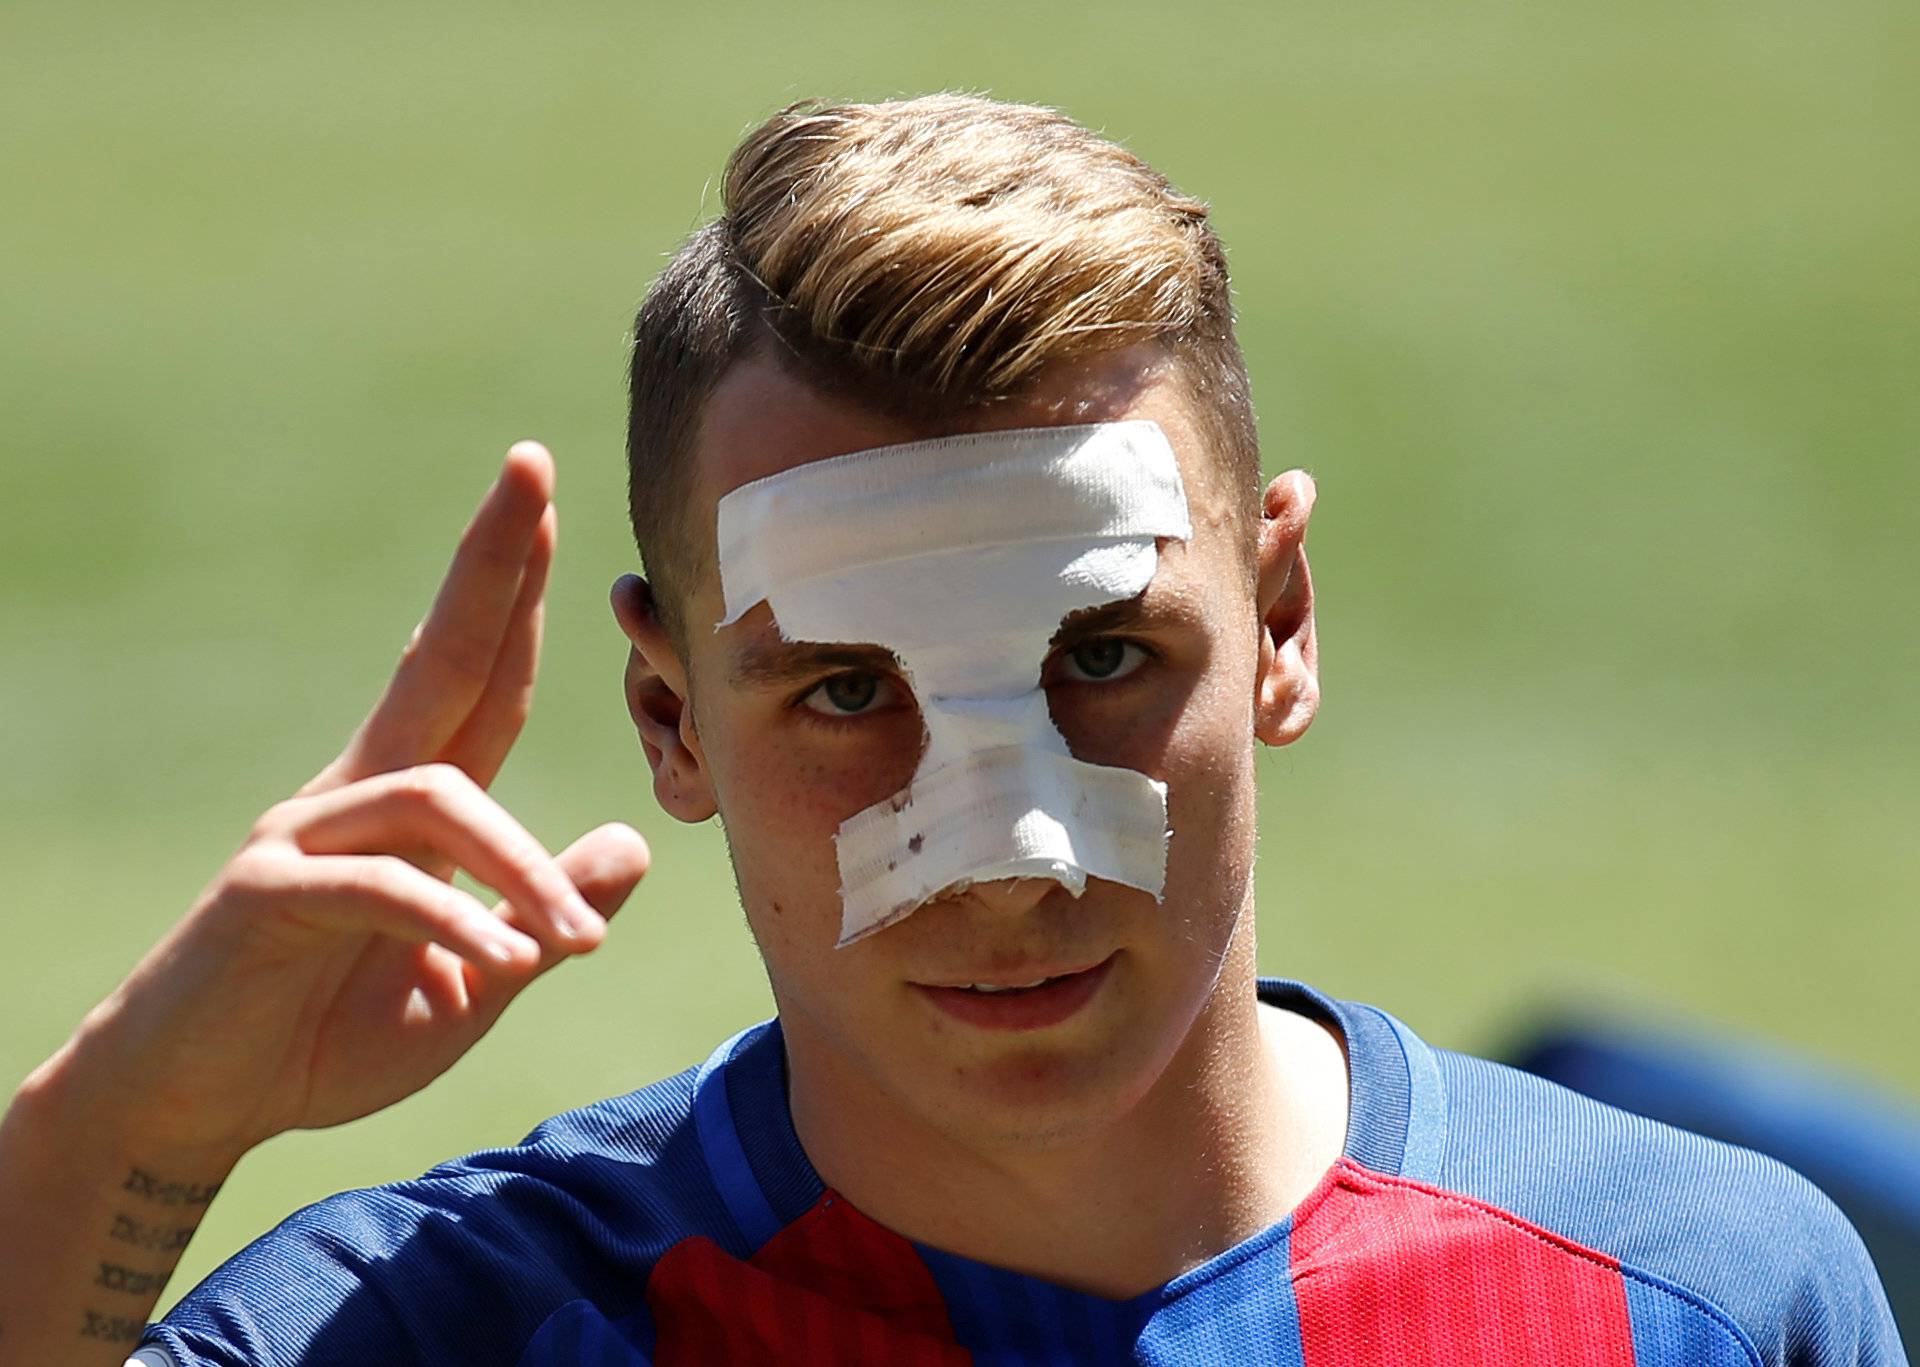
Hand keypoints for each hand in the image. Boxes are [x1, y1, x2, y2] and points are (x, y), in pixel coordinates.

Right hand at [53, 441, 649, 1162]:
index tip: (548, 508)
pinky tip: (501, 964)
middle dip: (489, 564)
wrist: (196, 1108)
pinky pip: (380, 885)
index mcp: (409, 806)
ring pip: (440, 798)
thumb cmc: (328, 1039)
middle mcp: (354, 794)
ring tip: (574, 945)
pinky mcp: (264, 895)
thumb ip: (543, 914)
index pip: (479, 680)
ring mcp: (302, 835)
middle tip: (530, 465)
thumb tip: (632, 846)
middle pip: (437, 657)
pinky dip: (451, 920)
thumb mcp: (473, 981)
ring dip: (522, 868)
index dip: (516, 599)